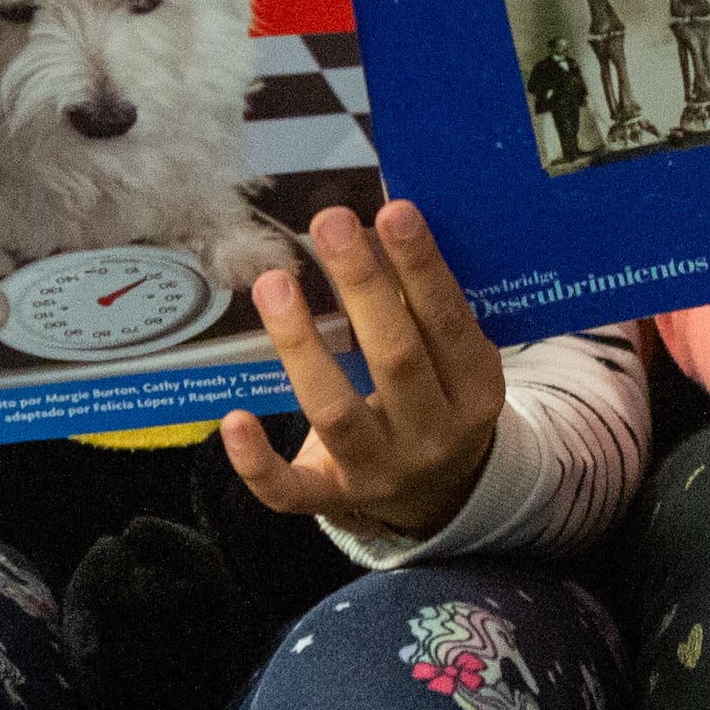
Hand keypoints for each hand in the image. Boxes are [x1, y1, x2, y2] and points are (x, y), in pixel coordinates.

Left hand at [223, 203, 506, 542]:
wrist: (441, 494)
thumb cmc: (437, 398)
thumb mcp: (454, 358)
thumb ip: (421, 305)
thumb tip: (374, 227)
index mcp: (475, 392)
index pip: (448, 323)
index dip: (423, 268)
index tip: (394, 211)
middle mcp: (433, 435)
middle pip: (395, 358)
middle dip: (362, 286)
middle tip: (330, 223)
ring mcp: (381, 472)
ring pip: (336, 411)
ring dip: (301, 343)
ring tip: (274, 283)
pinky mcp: (333, 497)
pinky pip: (291, 489)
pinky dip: (258, 461)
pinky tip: (233, 420)